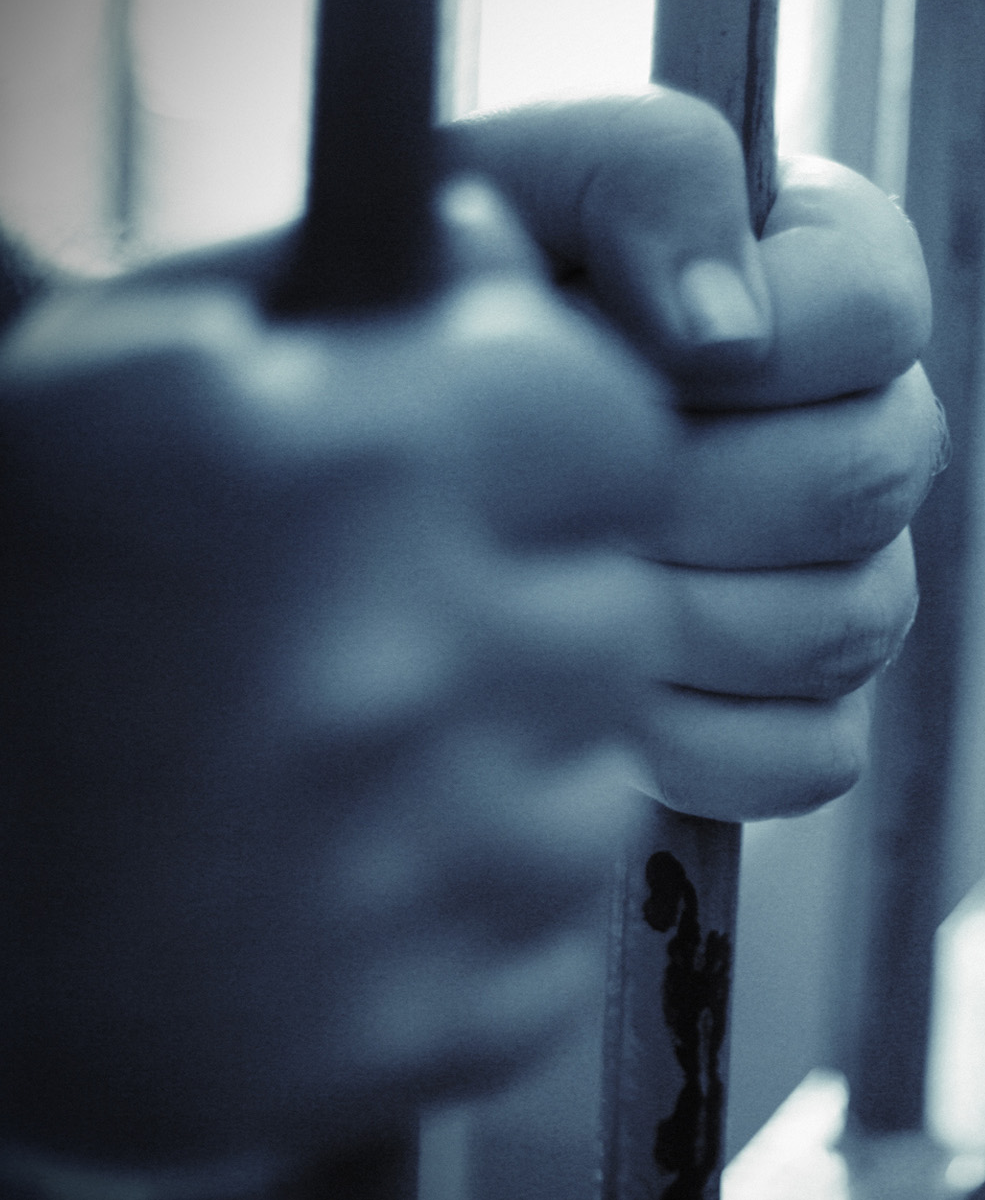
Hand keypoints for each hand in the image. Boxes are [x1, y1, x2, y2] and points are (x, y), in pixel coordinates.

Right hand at [0, 182, 676, 1167]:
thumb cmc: (14, 601)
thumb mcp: (127, 380)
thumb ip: (344, 290)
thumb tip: (506, 246)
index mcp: (332, 473)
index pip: (614, 425)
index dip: (566, 442)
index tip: (512, 467)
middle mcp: (390, 668)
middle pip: (624, 608)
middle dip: (536, 605)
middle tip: (403, 628)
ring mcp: (405, 875)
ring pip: (597, 784)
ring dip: (505, 769)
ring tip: (351, 769)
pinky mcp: (403, 1038)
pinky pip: (552, 941)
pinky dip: (472, 917)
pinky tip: (344, 887)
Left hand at [454, 94, 940, 819]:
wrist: (345, 484)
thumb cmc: (419, 314)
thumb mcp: (500, 188)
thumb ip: (635, 177)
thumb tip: (726, 331)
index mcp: (809, 277)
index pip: (883, 305)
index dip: (767, 338)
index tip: (632, 346)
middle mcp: (854, 429)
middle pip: (872, 476)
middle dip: (691, 489)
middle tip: (557, 488)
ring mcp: (848, 584)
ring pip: (846, 621)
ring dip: (673, 614)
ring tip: (548, 584)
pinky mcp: (810, 719)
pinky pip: (810, 754)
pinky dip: (689, 740)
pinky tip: (592, 697)